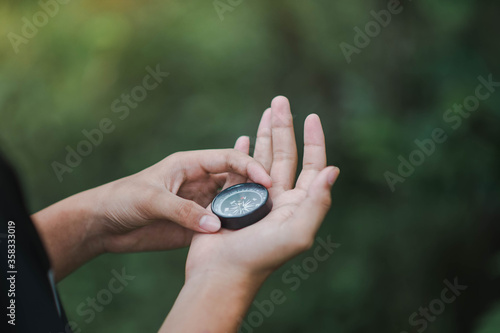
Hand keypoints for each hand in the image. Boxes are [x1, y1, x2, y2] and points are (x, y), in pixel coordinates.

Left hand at [96, 150, 271, 252]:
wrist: (104, 224)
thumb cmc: (123, 199)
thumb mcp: (152, 200)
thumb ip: (184, 212)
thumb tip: (216, 226)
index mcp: (191, 164)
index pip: (228, 159)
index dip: (250, 166)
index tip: (266, 181)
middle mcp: (200, 182)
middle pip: (236, 179)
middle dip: (255, 185)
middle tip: (278, 199)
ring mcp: (199, 204)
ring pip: (232, 202)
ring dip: (247, 208)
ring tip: (269, 216)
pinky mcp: (196, 225)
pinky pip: (221, 223)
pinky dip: (234, 227)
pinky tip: (249, 233)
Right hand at [185, 96, 338, 282]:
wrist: (220, 274)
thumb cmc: (259, 257)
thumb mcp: (297, 233)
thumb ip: (317, 203)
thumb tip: (332, 171)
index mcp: (297, 205)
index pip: (311, 166)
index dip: (314, 141)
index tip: (312, 116)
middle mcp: (279, 199)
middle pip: (285, 155)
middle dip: (284, 127)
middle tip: (281, 101)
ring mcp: (255, 199)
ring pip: (263, 158)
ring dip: (265, 134)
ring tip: (266, 111)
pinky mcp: (232, 200)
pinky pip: (238, 169)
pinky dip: (240, 153)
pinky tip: (242, 138)